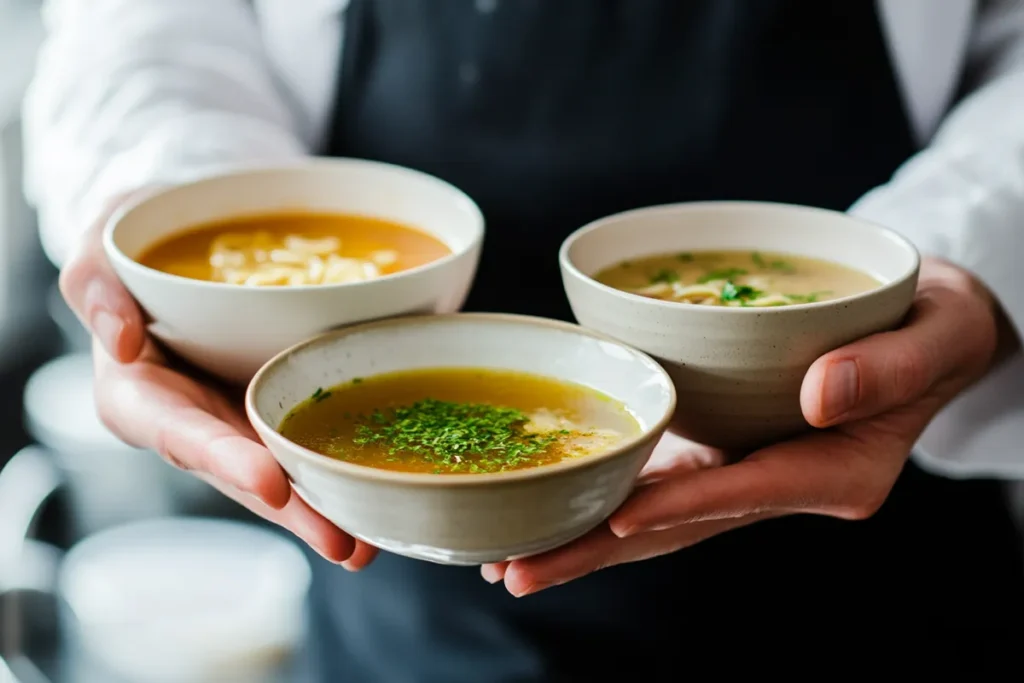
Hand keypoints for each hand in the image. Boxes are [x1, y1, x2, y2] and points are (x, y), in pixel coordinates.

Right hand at [61, 192, 376, 569]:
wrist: (177, 249)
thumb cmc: (131, 250)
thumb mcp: (97, 253)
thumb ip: (94, 288)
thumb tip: (119, 340)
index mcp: (141, 396)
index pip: (179, 433)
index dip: (224, 459)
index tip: (269, 483)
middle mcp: (194, 422)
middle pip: (243, 473)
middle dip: (292, 510)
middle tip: (342, 541)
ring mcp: (239, 422)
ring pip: (284, 473)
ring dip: (326, 509)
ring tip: (371, 540)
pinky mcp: (279, 410)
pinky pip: (311, 441)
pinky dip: (345, 469)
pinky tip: (384, 494)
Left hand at [481, 258, 1007, 595]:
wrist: (925, 327)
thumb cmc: (936, 325)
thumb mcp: (936, 334)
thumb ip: (889, 368)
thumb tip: (821, 396)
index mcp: (839, 474)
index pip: (750, 490)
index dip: (683, 504)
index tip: (617, 519)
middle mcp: (788, 486)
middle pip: (684, 524)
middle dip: (600, 549)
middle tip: (518, 570)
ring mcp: (754, 473)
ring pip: (663, 515)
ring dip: (588, 537)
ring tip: (512, 559)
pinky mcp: (731, 450)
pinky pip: (665, 482)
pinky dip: (611, 496)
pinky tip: (555, 506)